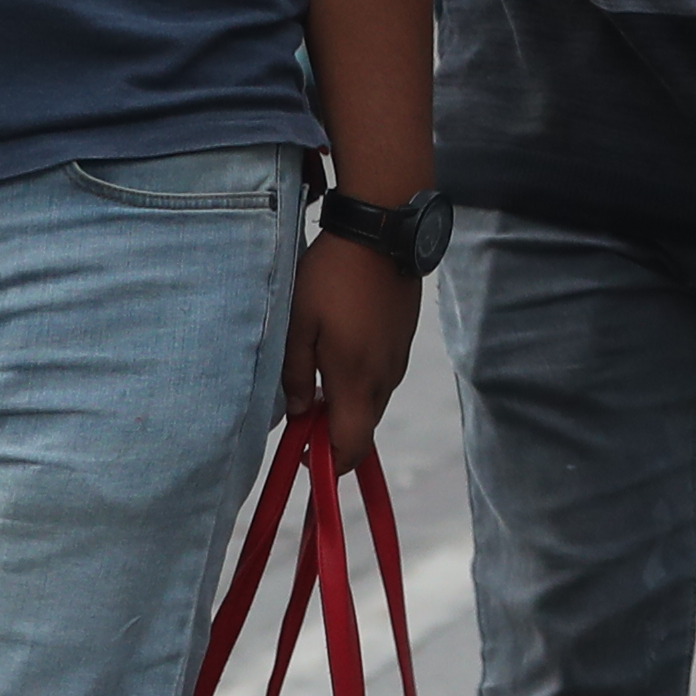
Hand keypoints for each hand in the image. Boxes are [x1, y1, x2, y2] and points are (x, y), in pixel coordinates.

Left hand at [281, 232, 420, 467]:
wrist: (380, 233)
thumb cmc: (331, 277)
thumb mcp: (297, 324)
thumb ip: (293, 374)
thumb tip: (294, 412)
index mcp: (356, 380)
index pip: (351, 446)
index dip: (329, 462)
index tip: (305, 454)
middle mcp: (384, 378)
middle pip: (362, 428)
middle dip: (333, 431)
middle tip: (301, 409)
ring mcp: (398, 360)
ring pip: (371, 401)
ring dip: (346, 403)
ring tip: (316, 374)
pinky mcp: (402, 342)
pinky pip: (381, 377)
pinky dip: (359, 380)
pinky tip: (338, 350)